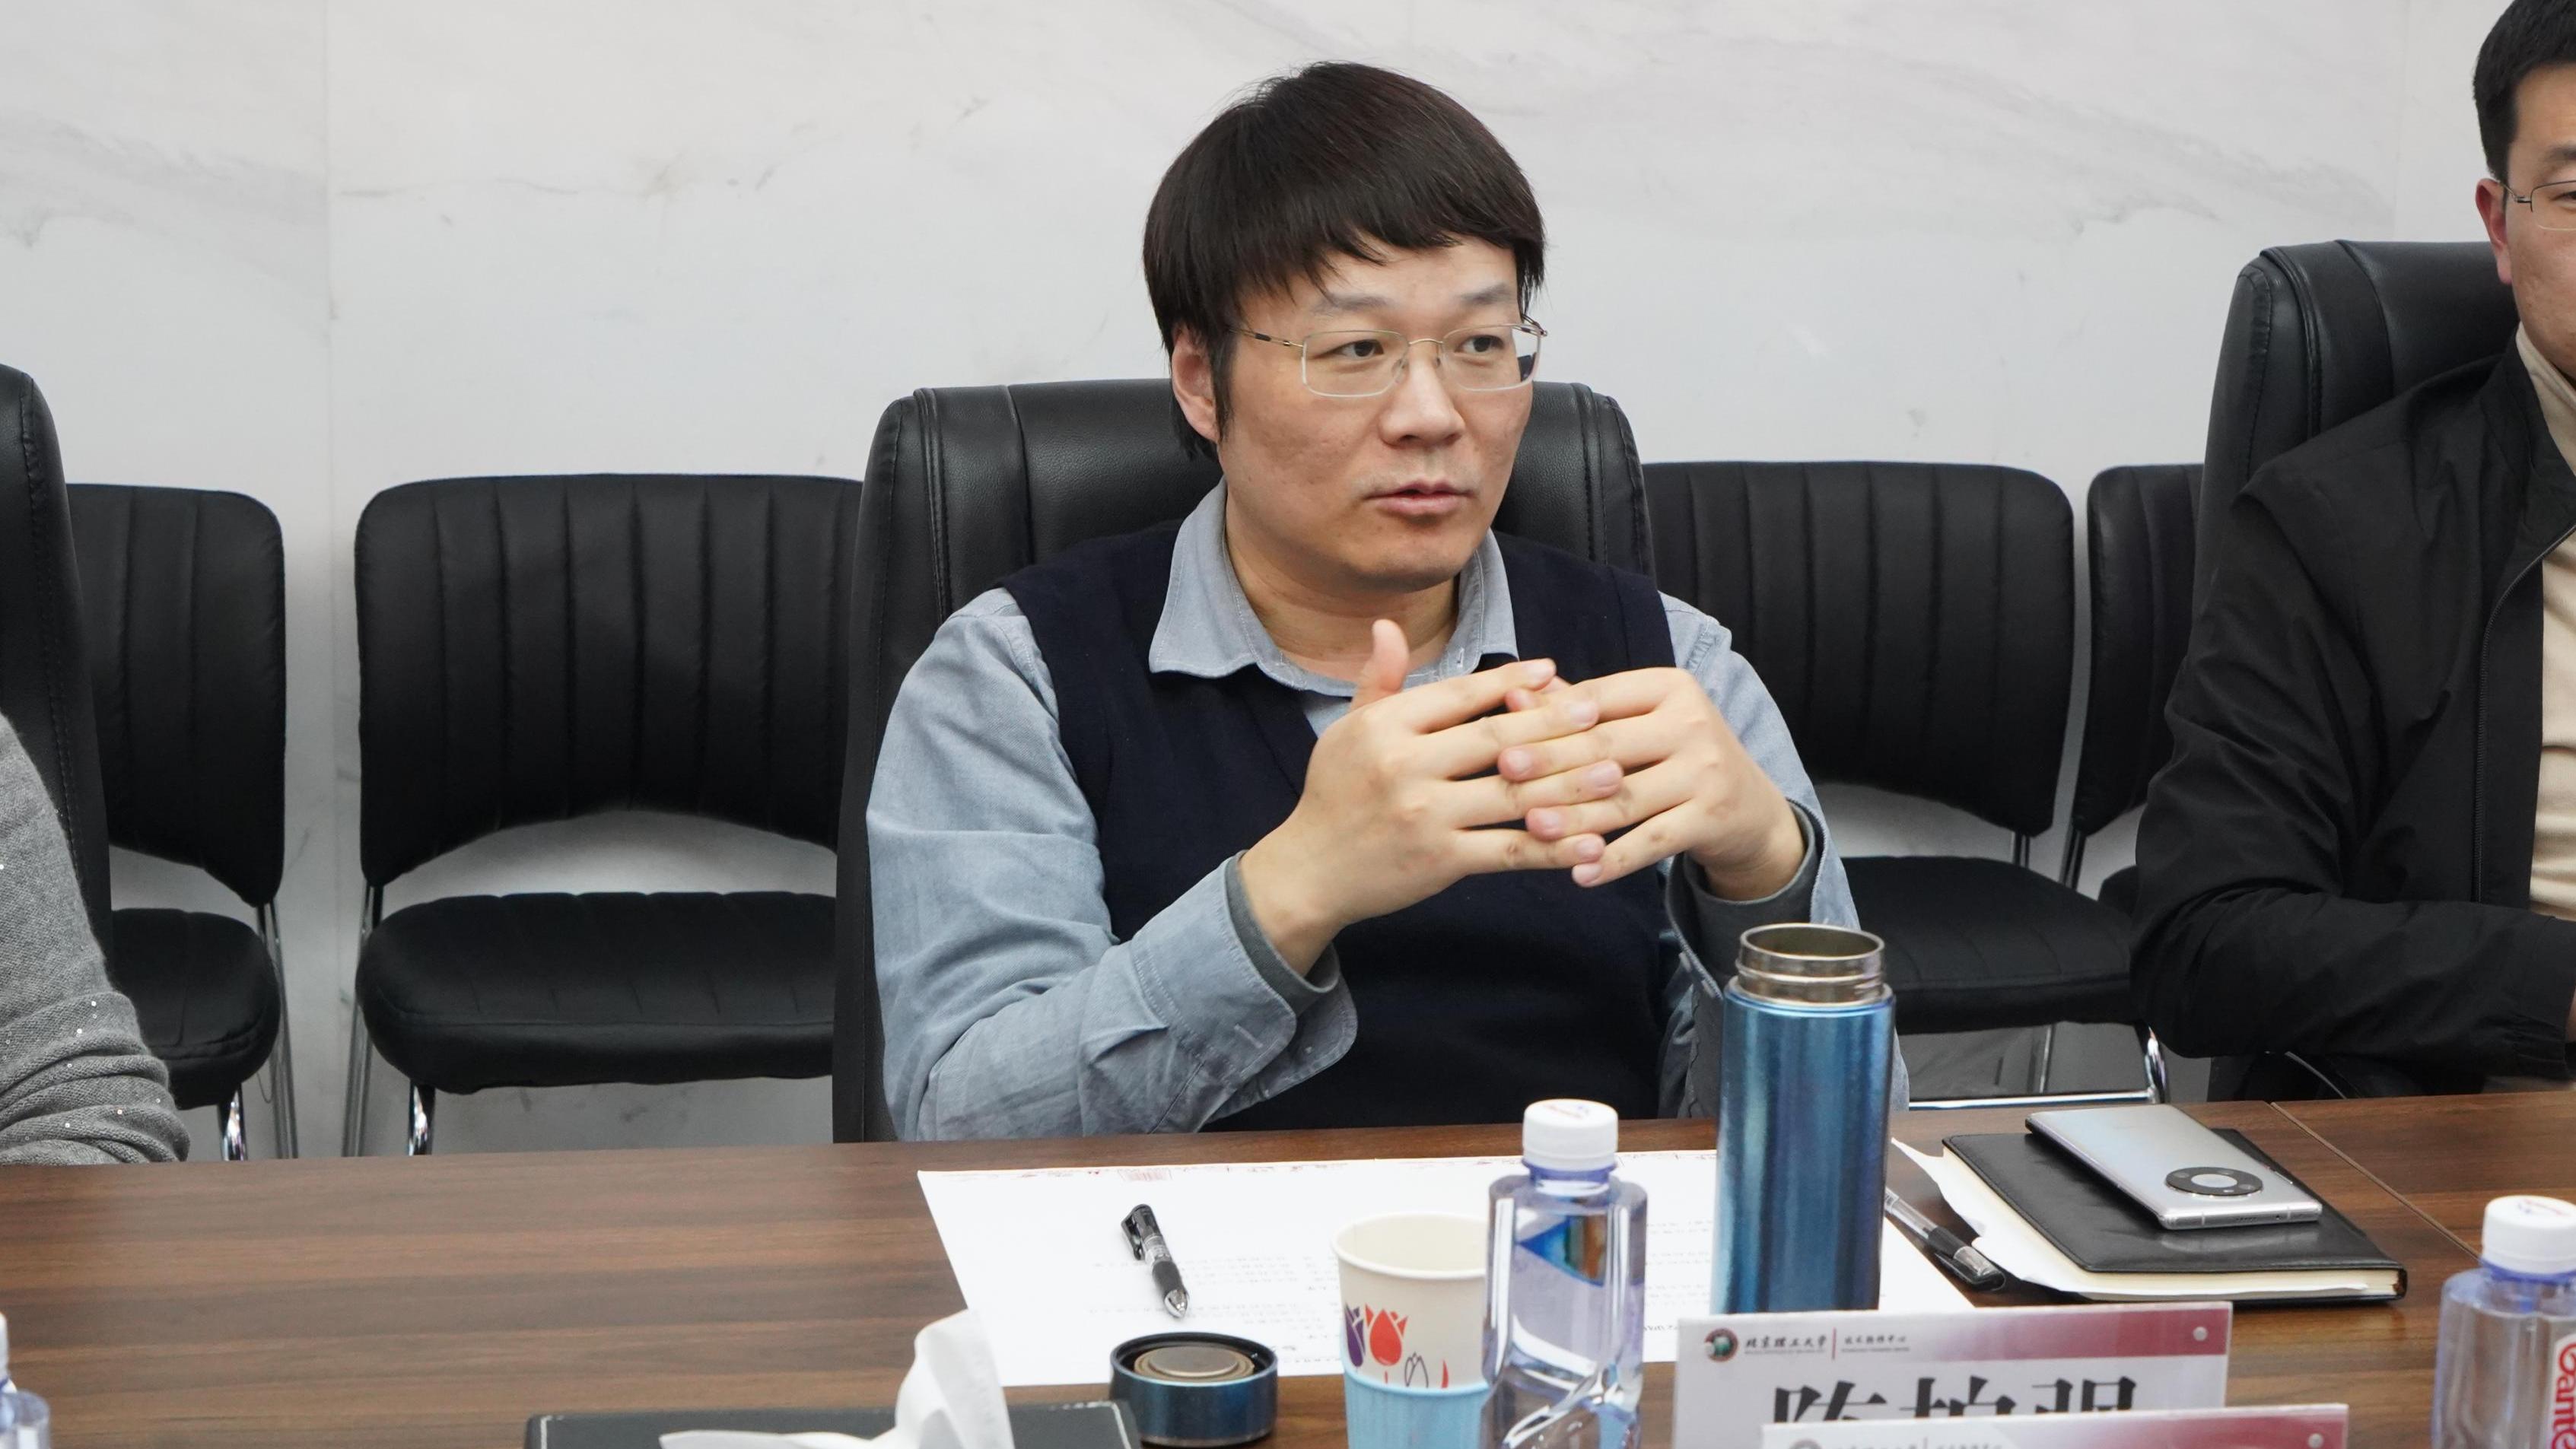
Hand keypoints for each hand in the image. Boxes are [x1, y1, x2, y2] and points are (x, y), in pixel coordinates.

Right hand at [1237, 622, 1636, 970]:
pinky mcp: (1441, 860)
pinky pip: (1509, 850)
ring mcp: (1425, 815)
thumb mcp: (1347, 730)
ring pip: (1513, 794)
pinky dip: (1553, 848)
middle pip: (1497, 739)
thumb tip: (1389, 625)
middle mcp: (1405, 766)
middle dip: (1555, 726)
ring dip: (1570, 784)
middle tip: (1600, 714)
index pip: (1459, 694)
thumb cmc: (1334, 794)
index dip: (1508, 680)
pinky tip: (1590, 843)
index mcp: (1386, 726)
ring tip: (1613, 774)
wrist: (1309, 871)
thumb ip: (1379, 681)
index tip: (1551, 670)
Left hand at [1498, 667, 1805, 897]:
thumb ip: (1578, 710)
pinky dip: (1615, 860)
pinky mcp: (1713, 817)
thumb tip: (1511, 696)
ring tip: (1531, 829)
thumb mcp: (1637, 723)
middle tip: (1504, 775)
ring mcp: (1706, 771)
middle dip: (1551, 763)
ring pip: (1625, 797)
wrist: (1749, 808)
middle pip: (1607, 747)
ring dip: (1575, 816)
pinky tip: (1580, 875)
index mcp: (1670, 687)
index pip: (1598, 699)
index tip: (1500, 736)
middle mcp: (1693, 722)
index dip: (1547, 720)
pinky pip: (1653, 842)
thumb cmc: (1673, 756)